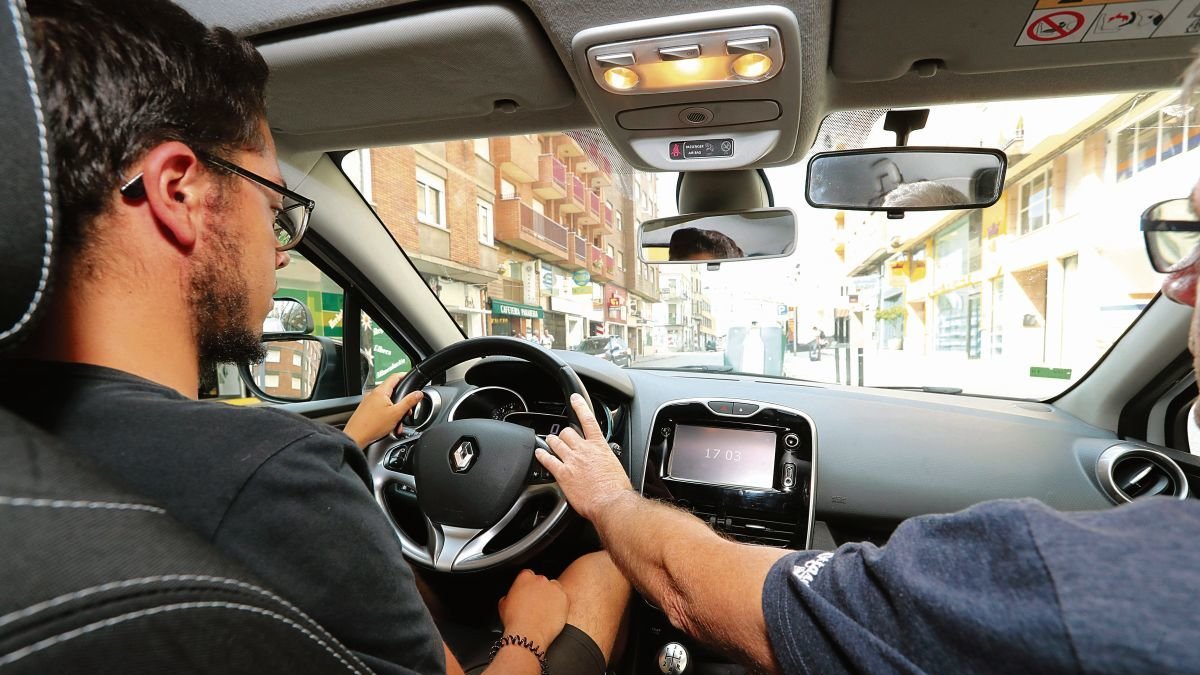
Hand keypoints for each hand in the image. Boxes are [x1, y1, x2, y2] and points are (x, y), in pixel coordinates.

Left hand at [343, 373, 422, 447]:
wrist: (356, 437)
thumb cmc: (372, 426)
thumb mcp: (396, 413)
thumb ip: (409, 402)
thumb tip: (418, 394)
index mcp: (380, 391)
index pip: (395, 377)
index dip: (404, 375)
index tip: (410, 377)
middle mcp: (373, 394)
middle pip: (392, 392)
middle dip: (402, 402)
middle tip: (407, 411)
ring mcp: (369, 402)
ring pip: (387, 403)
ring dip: (395, 412)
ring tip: (397, 424)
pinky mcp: (366, 410)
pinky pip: (380, 409)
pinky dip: (387, 416)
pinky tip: (390, 426)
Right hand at [497, 569, 568, 648]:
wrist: (527, 634)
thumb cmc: (515, 621)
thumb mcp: (503, 605)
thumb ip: (509, 595)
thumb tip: (511, 598)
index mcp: (525, 577)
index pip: (528, 575)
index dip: (528, 587)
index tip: (529, 595)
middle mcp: (540, 580)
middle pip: (542, 582)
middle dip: (540, 592)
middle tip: (536, 606)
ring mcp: (554, 588)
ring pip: (555, 589)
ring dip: (551, 597)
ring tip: (545, 612)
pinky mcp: (565, 598)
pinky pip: (564, 599)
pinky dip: (561, 606)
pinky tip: (552, 615)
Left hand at [536, 394, 633, 521]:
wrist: (610, 502)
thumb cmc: (617, 488)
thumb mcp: (615, 465)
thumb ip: (605, 458)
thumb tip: (604, 460)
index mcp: (598, 446)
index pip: (588, 420)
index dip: (580, 406)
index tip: (574, 398)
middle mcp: (583, 450)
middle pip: (567, 432)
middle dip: (564, 433)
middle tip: (562, 436)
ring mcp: (571, 461)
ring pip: (556, 442)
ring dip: (551, 441)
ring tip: (549, 441)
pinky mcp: (562, 474)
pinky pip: (548, 460)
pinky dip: (541, 455)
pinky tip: (538, 453)